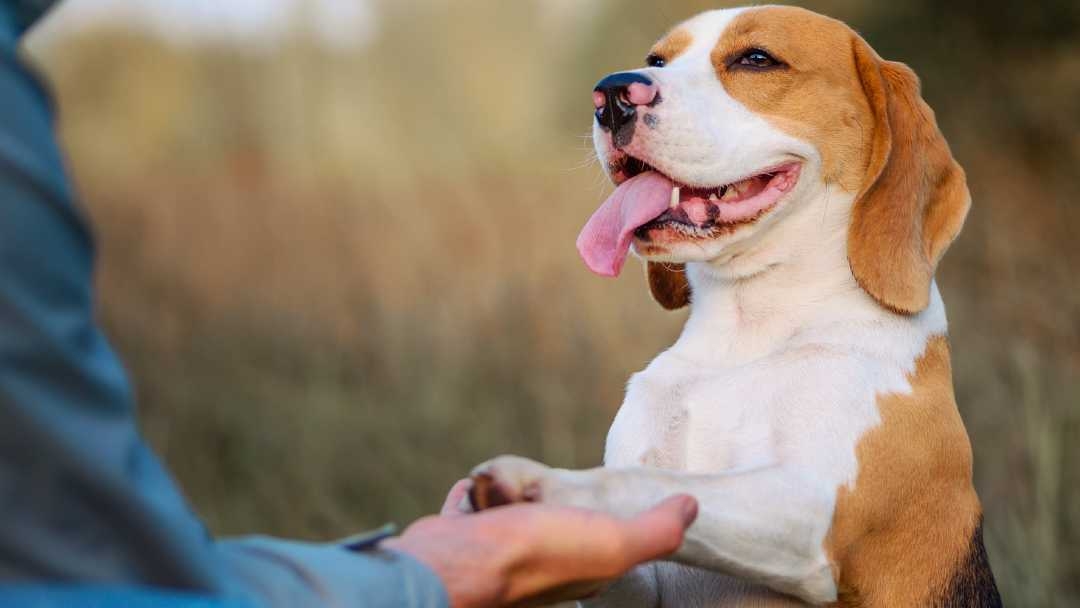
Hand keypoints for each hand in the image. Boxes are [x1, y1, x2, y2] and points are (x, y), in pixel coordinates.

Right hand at [382, 479, 697, 607]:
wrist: (456, 563)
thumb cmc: (537, 555)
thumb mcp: (614, 543)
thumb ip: (657, 531)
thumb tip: (692, 506)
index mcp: (582, 573)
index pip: (606, 546)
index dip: (612, 523)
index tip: (612, 500)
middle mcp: (540, 568)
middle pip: (553, 525)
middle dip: (552, 503)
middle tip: (552, 489)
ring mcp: (498, 553)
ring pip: (511, 514)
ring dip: (511, 494)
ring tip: (513, 487)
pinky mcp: (462, 537)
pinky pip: (471, 508)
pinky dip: (473, 496)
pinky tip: (476, 490)